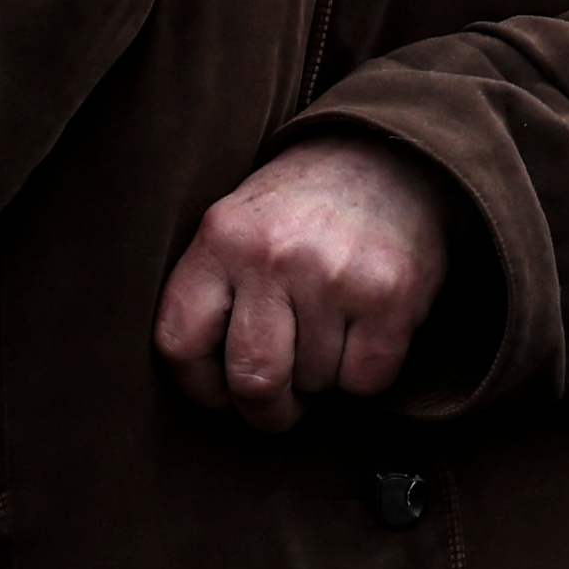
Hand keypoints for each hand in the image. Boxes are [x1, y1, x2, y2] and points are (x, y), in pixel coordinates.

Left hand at [156, 138, 455, 427]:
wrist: (388, 157)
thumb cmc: (301, 212)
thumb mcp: (237, 228)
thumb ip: (214, 292)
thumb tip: (211, 388)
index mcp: (221, 240)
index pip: (180, 345)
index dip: (200, 388)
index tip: (222, 392)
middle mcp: (272, 256)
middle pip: (254, 382)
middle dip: (267, 411)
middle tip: (281, 404)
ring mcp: (332, 276)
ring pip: (315, 385)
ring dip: (321, 379)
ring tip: (328, 334)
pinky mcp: (388, 296)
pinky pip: (364, 382)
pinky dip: (363, 376)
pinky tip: (363, 334)